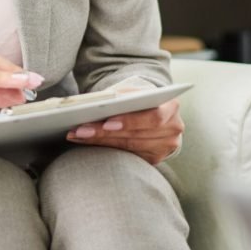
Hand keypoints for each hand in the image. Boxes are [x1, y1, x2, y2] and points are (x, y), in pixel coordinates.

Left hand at [66, 97, 183, 164]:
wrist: (157, 110)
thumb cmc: (142, 98)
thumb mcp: (137, 91)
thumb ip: (125, 95)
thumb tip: (104, 102)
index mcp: (171, 107)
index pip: (153, 117)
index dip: (130, 121)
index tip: (107, 122)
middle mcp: (173, 129)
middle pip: (136, 135)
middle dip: (105, 133)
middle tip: (81, 130)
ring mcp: (166, 147)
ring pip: (129, 147)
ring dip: (100, 142)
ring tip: (78, 135)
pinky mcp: (155, 158)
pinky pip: (127, 155)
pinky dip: (105, 148)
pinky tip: (87, 142)